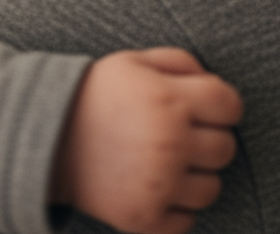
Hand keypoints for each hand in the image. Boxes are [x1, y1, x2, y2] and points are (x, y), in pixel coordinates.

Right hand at [50, 48, 242, 233]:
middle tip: (182, 133)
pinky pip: (187, 220)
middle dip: (209, 138)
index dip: (223, 104)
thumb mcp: (137, 60)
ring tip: (168, 160)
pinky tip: (156, 185)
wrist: (49, 137)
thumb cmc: (98, 94)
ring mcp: (158, 185)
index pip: (231, 105)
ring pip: (212, 188)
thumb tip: (213, 85)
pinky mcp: (144, 218)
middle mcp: (170, 144)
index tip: (207, 107)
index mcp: (170, 101)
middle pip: (225, 148)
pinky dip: (176, 207)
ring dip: (196, 175)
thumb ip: (182, 63)